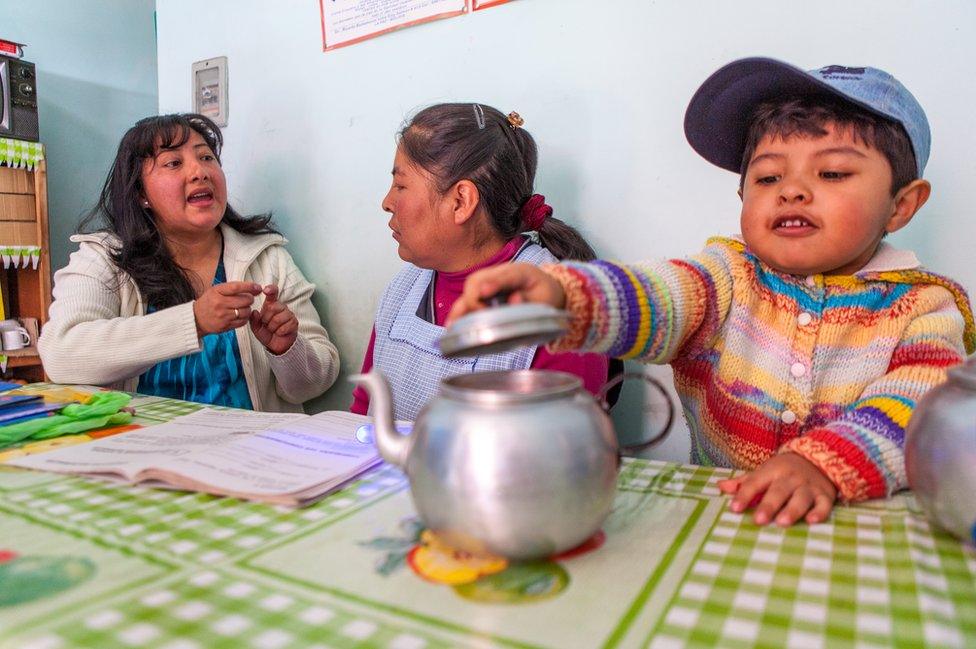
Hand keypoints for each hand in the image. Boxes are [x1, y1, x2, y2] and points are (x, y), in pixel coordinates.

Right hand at [193, 281, 261, 336]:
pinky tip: (239, 315)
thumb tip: (253, 288)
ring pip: (246, 311)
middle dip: (250, 299)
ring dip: (247, 309)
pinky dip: (244, 318)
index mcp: (217, 292)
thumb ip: (233, 288)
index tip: (257, 287)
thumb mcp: (216, 290)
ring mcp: (223, 316)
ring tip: (242, 307)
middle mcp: (220, 304)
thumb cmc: (208, 302)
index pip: (236, 287)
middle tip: (247, 299)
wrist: (196, 318)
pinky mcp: (226, 326)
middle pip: (245, 300)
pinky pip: (243, 321)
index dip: (250, 287)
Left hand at [249, 284, 298, 354]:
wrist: (276, 345)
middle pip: (272, 307)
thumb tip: (254, 312)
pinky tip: (280, 333)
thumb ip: (254, 320)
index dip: (271, 289)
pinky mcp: (294, 322)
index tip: (265, 290)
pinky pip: (284, 326)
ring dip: (273, 327)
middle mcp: (281, 307)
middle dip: (266, 319)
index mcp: (271, 305)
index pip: (273, 293)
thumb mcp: (256, 328)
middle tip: (267, 325)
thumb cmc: (267, 334)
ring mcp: (289, 314)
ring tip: (273, 329)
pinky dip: (279, 332)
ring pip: (278, 318)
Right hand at [445, 263, 565, 325]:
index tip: (485, 292)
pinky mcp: (484, 291)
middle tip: (480, 320)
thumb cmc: (545, 295)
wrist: (545, 288)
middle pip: (477, 280)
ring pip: (469, 288)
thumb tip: (513, 301)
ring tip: (453, 326)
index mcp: (521, 272)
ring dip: (461, 307)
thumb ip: (530, 301)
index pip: (505, 275)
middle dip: (473, 300)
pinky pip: (468, 298)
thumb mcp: (545, 300)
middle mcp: (501, 273)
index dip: (494, 283)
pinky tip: (451, 325)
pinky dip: (460, 311)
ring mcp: (490, 281)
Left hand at [717, 453, 836, 526]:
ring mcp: (809, 486)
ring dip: (792, 510)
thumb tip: (720, 486)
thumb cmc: (784, 470)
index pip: (755, 482)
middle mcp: (791, 477)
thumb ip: (744, 482)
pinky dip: (819, 512)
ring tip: (783, 522)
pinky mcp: (825, 495)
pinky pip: (824, 504)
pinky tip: (812, 521)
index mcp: (772, 470)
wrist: (818, 458)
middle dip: (769, 505)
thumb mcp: (764, 472)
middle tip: (759, 520)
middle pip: (778, 491)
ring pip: (801, 498)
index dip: (744, 495)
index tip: (734, 508)